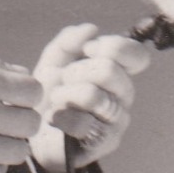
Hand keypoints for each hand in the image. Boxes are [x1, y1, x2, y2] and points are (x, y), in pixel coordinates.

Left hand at [30, 24, 151, 172]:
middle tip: (64, 80)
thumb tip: (92, 29)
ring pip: (92, 96)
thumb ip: (69, 41)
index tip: (87, 50)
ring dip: (64, 94)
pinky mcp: (105, 143)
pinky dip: (60, 118)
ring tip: (55, 100)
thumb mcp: (54, 61)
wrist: (35, 132)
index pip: (137, 55)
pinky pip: (82, 123)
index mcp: (119, 72)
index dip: (113, 47)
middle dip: (76, 71)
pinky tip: (53, 119)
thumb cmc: (50, 92)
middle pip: (109, 70)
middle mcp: (124, 95)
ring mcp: (118, 120)